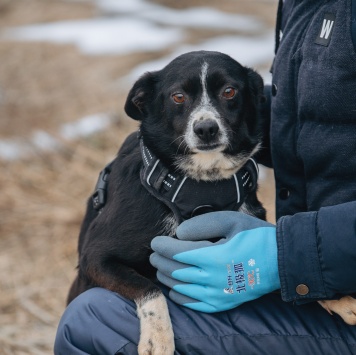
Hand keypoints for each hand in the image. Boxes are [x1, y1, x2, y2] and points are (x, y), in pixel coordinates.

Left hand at [150, 211, 279, 311]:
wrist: (281, 260)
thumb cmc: (255, 236)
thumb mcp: (230, 220)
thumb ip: (202, 224)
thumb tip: (179, 233)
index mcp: (214, 257)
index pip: (177, 253)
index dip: (162, 246)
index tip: (154, 241)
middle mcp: (213, 279)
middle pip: (175, 272)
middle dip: (160, 262)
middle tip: (152, 254)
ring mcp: (218, 295)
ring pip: (182, 289)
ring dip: (166, 278)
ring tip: (160, 269)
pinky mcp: (224, 303)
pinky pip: (195, 305)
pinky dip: (180, 297)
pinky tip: (175, 290)